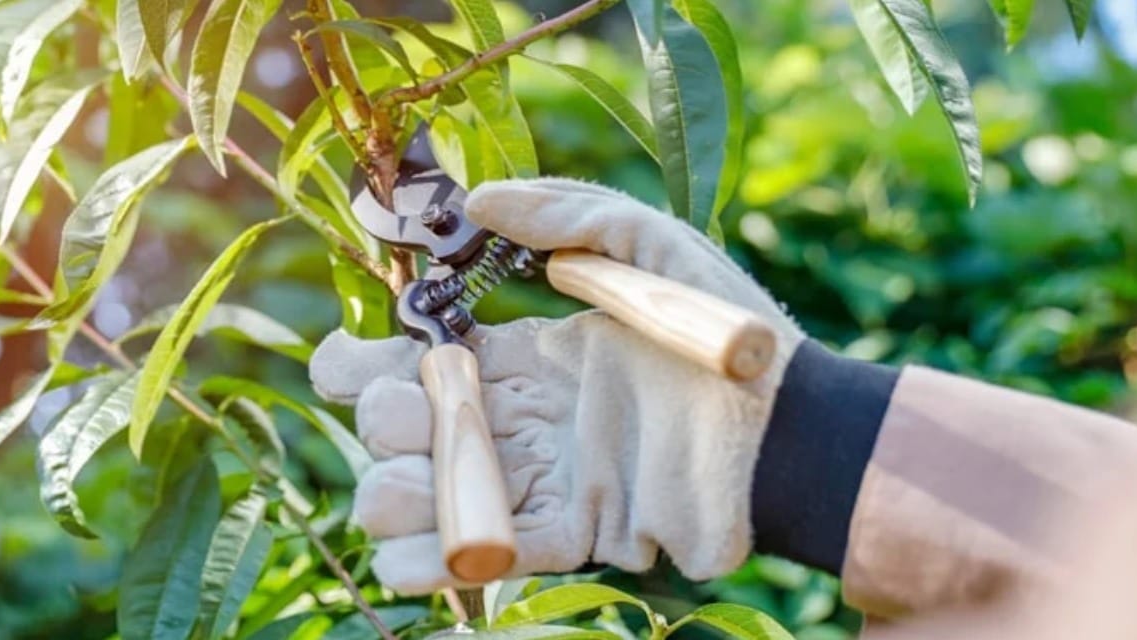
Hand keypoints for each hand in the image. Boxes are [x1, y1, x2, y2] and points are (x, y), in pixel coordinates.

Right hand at [309, 178, 804, 593]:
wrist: (790, 425)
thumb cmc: (727, 332)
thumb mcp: (651, 245)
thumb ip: (569, 214)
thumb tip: (479, 198)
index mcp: (530, 357)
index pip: (420, 360)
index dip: (368, 361)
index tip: (346, 358)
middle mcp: (524, 419)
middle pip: (411, 429)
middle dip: (383, 422)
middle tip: (412, 410)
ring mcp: (544, 479)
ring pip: (434, 497)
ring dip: (395, 497)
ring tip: (401, 489)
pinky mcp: (573, 532)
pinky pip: (489, 554)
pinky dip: (437, 562)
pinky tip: (409, 556)